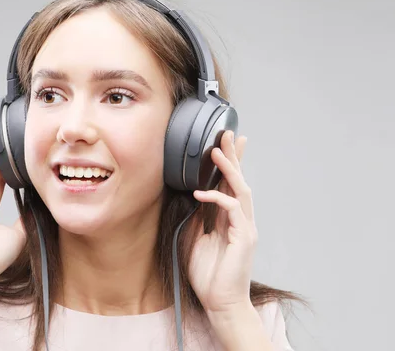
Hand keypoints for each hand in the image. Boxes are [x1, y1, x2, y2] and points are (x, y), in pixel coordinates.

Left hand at [188, 130, 255, 313]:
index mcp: (230, 220)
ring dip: (229, 169)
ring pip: (240, 190)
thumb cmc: (209, 274)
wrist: (219, 302)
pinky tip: (200, 193)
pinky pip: (232, 210)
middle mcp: (241, 220)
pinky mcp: (245, 238)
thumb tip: (189, 197)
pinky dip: (216, 198)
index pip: (230, 186)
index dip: (229, 164)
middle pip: (239, 181)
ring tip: (216, 152)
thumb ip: (197, 218)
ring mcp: (246, 228)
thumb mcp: (196, 239)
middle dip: (233, 157)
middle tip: (226, 134)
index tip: (224, 144)